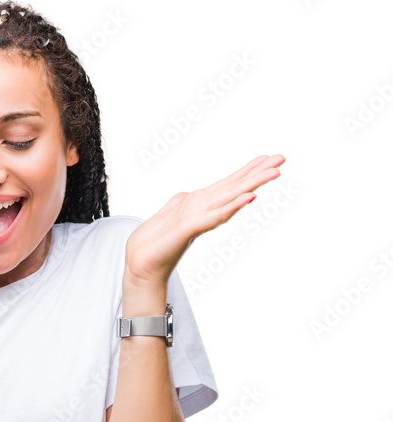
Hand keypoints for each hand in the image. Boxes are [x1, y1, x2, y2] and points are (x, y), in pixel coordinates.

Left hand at [124, 154, 285, 286]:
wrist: (139, 263)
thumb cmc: (153, 242)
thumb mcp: (169, 212)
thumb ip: (182, 202)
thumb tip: (188, 194)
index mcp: (200, 204)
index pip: (229, 183)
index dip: (247, 170)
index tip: (267, 158)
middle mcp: (204, 210)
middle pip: (236, 187)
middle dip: (259, 173)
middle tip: (282, 159)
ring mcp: (198, 218)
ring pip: (230, 198)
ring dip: (253, 184)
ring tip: (274, 173)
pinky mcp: (189, 228)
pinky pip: (214, 216)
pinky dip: (231, 206)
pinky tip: (248, 198)